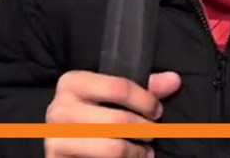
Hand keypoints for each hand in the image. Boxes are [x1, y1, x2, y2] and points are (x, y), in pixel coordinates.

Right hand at [44, 70, 182, 157]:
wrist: (67, 144)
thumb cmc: (95, 116)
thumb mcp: (114, 98)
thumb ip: (144, 88)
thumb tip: (174, 80)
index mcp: (72, 82)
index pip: (118, 87)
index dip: (145, 101)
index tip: (157, 111)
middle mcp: (59, 107)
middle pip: (118, 120)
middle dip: (144, 129)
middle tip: (152, 132)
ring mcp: (55, 136)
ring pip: (112, 146)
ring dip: (136, 150)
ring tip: (145, 149)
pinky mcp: (58, 157)